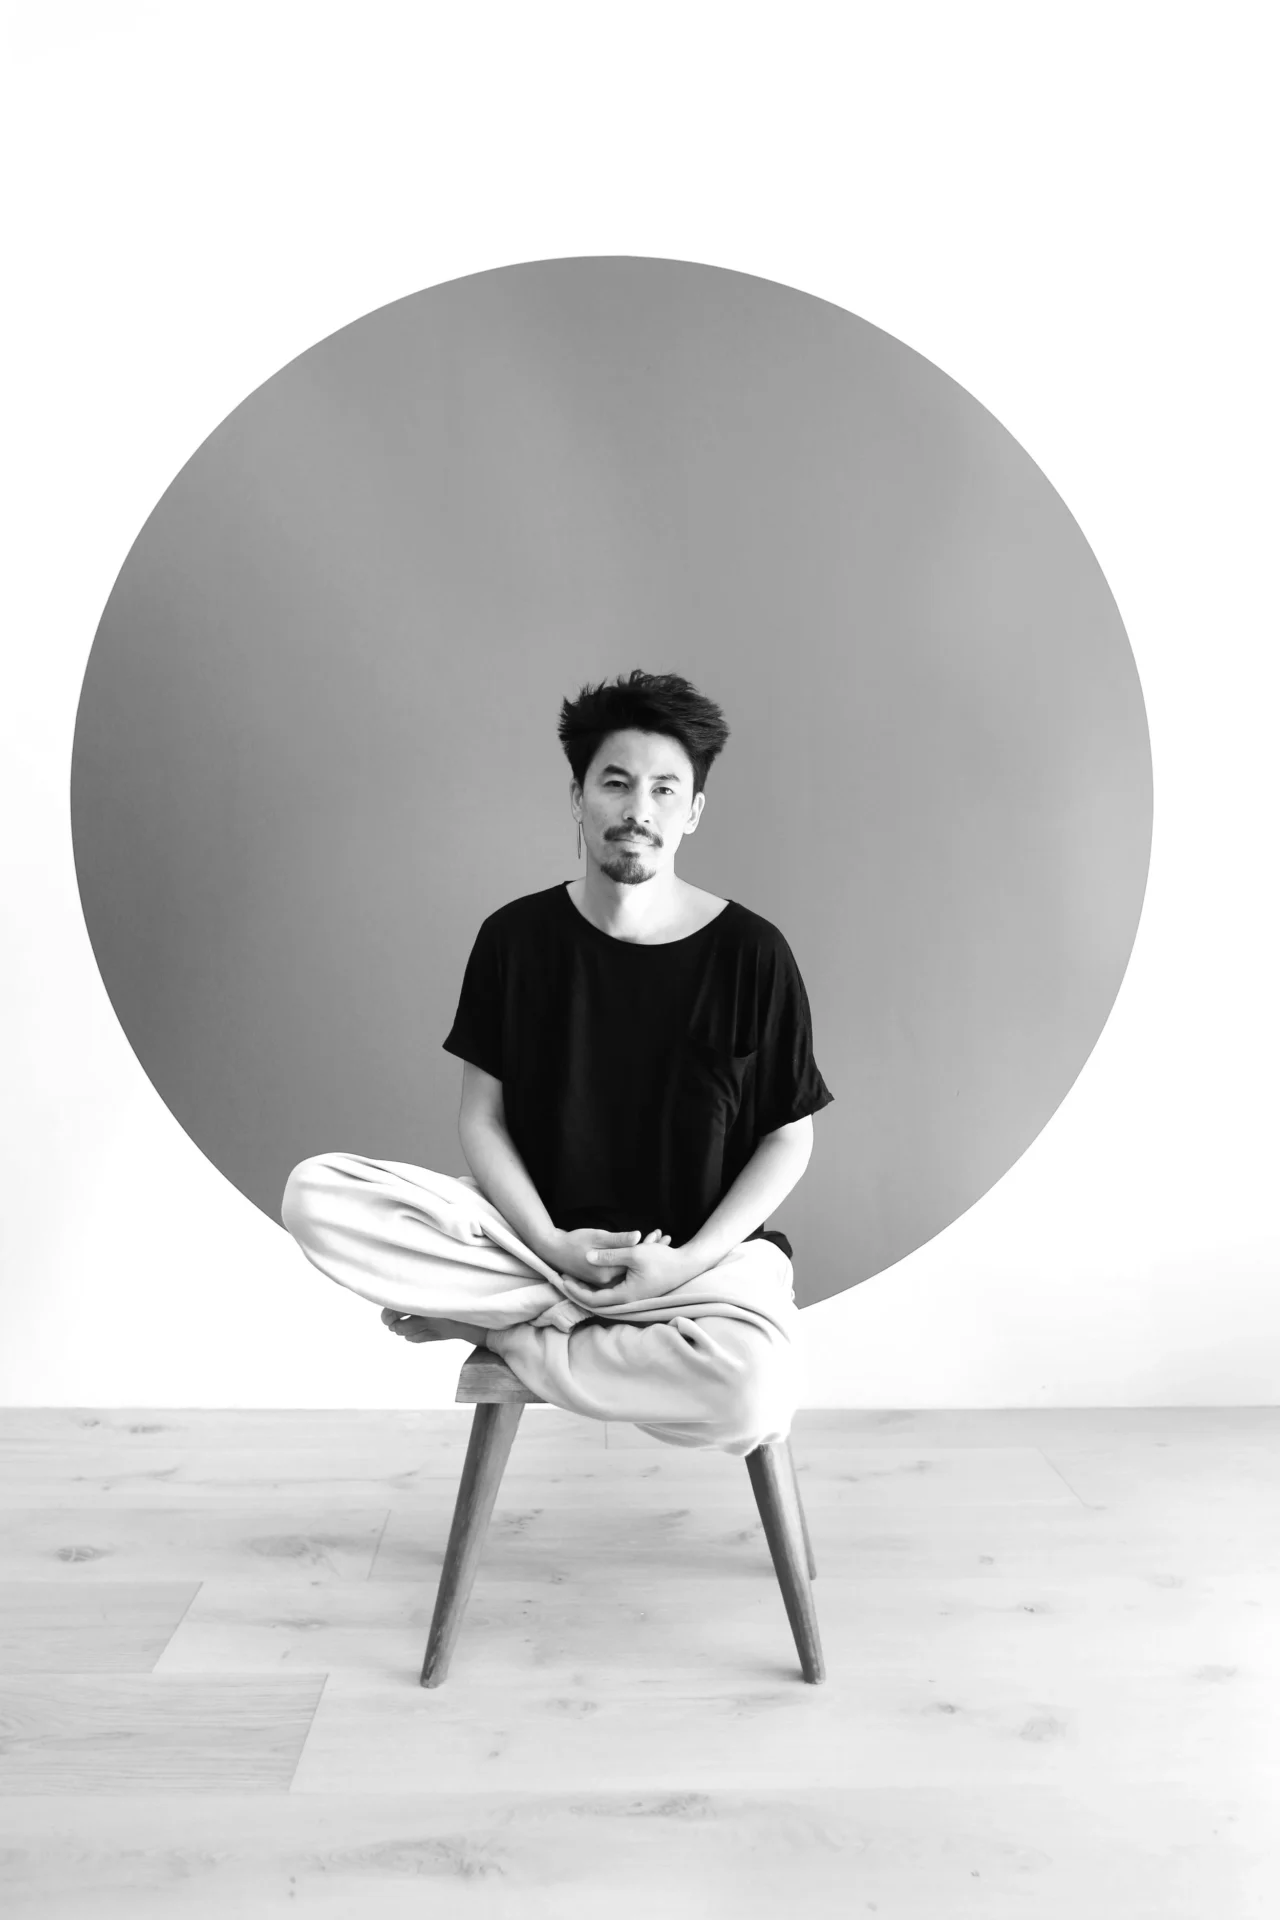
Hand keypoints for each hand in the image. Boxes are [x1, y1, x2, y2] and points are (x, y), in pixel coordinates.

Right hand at [553, 1225, 665, 1285]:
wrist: (554, 1251)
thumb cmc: (574, 1241)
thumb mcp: (597, 1236)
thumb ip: (618, 1240)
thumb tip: (639, 1236)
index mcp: (608, 1273)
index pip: (634, 1262)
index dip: (648, 1249)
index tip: (660, 1237)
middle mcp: (608, 1281)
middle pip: (634, 1267)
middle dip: (649, 1251)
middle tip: (665, 1236)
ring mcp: (604, 1281)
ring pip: (628, 1267)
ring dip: (641, 1254)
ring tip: (658, 1239)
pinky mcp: (601, 1278)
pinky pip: (621, 1268)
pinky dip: (630, 1258)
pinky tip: (642, 1244)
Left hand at [557, 1230, 692, 1310]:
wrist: (687, 1264)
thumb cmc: (663, 1259)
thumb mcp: (634, 1253)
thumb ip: (610, 1255)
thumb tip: (587, 1257)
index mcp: (625, 1295)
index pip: (593, 1299)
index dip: (575, 1291)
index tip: (562, 1279)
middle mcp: (628, 1301)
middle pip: (596, 1300)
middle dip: (578, 1290)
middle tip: (562, 1279)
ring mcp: (633, 1297)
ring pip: (605, 1295)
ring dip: (589, 1287)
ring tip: (572, 1278)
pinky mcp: (636, 1291)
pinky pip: (614, 1290)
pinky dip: (602, 1284)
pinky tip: (593, 1275)